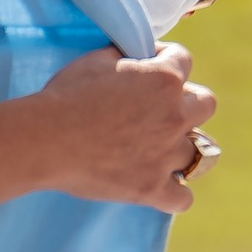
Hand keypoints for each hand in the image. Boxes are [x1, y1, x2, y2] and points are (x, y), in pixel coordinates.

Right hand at [24, 43, 216, 212]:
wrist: (45, 139)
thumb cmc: (66, 96)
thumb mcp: (96, 60)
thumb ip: (124, 55)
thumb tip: (133, 53)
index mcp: (164, 79)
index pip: (183, 59)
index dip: (166, 59)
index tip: (152, 65)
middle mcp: (175, 115)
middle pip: (206, 104)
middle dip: (188, 102)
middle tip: (163, 109)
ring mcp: (166, 154)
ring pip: (201, 153)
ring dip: (185, 148)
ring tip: (166, 149)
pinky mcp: (152, 187)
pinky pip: (183, 198)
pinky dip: (175, 195)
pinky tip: (164, 188)